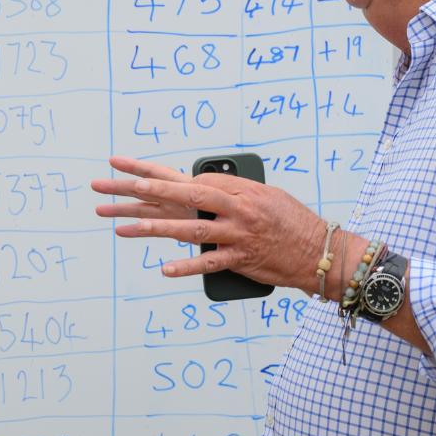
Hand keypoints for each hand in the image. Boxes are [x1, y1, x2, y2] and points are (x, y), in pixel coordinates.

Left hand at [91, 155, 327, 291]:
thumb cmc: (291, 221)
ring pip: (190, 229)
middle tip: (117, 186)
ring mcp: (237, 234)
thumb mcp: (265, 195)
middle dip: (148, 190)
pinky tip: (164, 269)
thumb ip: (234, 191)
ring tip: (124, 228)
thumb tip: (203, 186)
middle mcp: (236, 209)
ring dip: (155, 229)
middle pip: (185, 196)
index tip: (123, 165)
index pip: (190, 177)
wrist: (319, 251)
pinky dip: (186, 267)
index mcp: (239, 190)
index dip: (155, 171)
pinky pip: (209, 263)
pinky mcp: (241, 259)